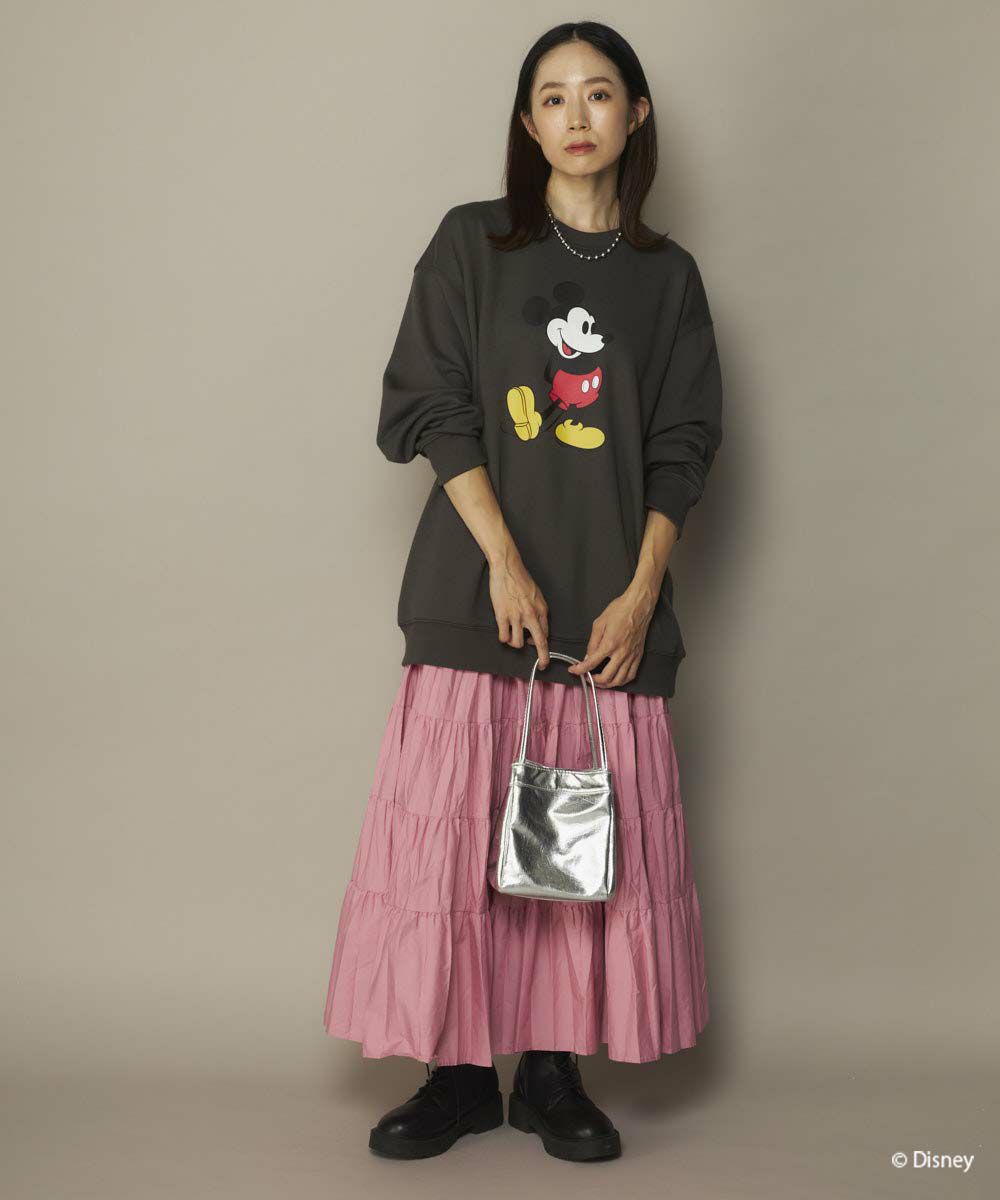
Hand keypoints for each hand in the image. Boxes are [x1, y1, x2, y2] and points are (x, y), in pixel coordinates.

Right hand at [489, 551, 549, 667]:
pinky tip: (503, 633)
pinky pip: (504, 637)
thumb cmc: (521, 580)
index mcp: (541, 609)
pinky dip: (503, 638)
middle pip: (540, 642)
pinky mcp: (502, 616)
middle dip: (543, 658)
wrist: (507, 568)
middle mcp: (531, 615)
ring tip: (511, 637)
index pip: (546, 633)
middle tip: (543, 665)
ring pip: (518, 643)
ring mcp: (516, 616)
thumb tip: (537, 626)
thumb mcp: (537, 595)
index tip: (539, 647)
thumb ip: (538, 611)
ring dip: (515, 643)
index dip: (542, 643)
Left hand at [567, 585, 655, 687]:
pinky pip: (631, 675)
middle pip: (606, 677)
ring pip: (619, 680)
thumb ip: (592, 643)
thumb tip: (588, 657)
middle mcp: (621, 653)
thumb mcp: (599, 623)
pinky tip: (615, 679)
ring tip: (599, 681)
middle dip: (593, 681)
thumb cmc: (619, 610)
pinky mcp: (638, 656)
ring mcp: (631, 656)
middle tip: (587, 677)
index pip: (591, 664)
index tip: (573, 670)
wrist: (639, 605)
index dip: (579, 670)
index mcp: (609, 644)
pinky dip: (622, 681)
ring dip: (607, 685)